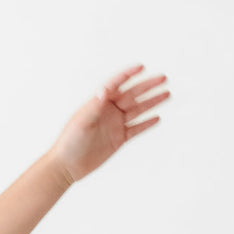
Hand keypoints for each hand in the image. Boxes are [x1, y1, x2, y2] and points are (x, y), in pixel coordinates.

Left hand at [51, 65, 169, 183]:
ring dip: (152, 102)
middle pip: (132, 95)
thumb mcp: (82, 121)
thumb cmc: (69, 142)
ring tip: (166, 94)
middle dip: (147, 86)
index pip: (116, 84)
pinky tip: (157, 117)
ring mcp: (114, 125)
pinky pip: (136, 129)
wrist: (66, 166)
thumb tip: (105, 89)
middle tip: (163, 78)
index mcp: (98, 103)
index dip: (128, 75)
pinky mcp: (118, 140)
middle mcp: (108, 112)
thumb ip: (95, 105)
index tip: (141, 67)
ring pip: (137, 111)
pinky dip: (146, 124)